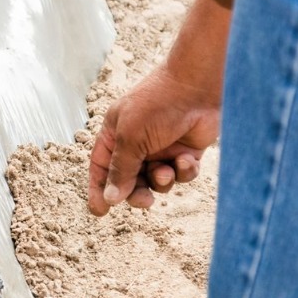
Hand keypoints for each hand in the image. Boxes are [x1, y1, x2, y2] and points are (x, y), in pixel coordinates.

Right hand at [88, 64, 220, 215]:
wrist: (198, 86)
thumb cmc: (157, 104)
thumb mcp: (131, 138)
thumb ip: (120, 170)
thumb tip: (109, 199)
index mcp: (115, 135)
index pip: (101, 168)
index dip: (99, 189)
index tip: (100, 212)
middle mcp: (137, 143)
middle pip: (130, 181)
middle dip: (136, 193)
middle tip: (144, 202)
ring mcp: (162, 149)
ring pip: (157, 181)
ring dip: (162, 182)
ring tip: (166, 172)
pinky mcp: (185, 152)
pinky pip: (180, 175)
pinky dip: (184, 172)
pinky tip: (187, 160)